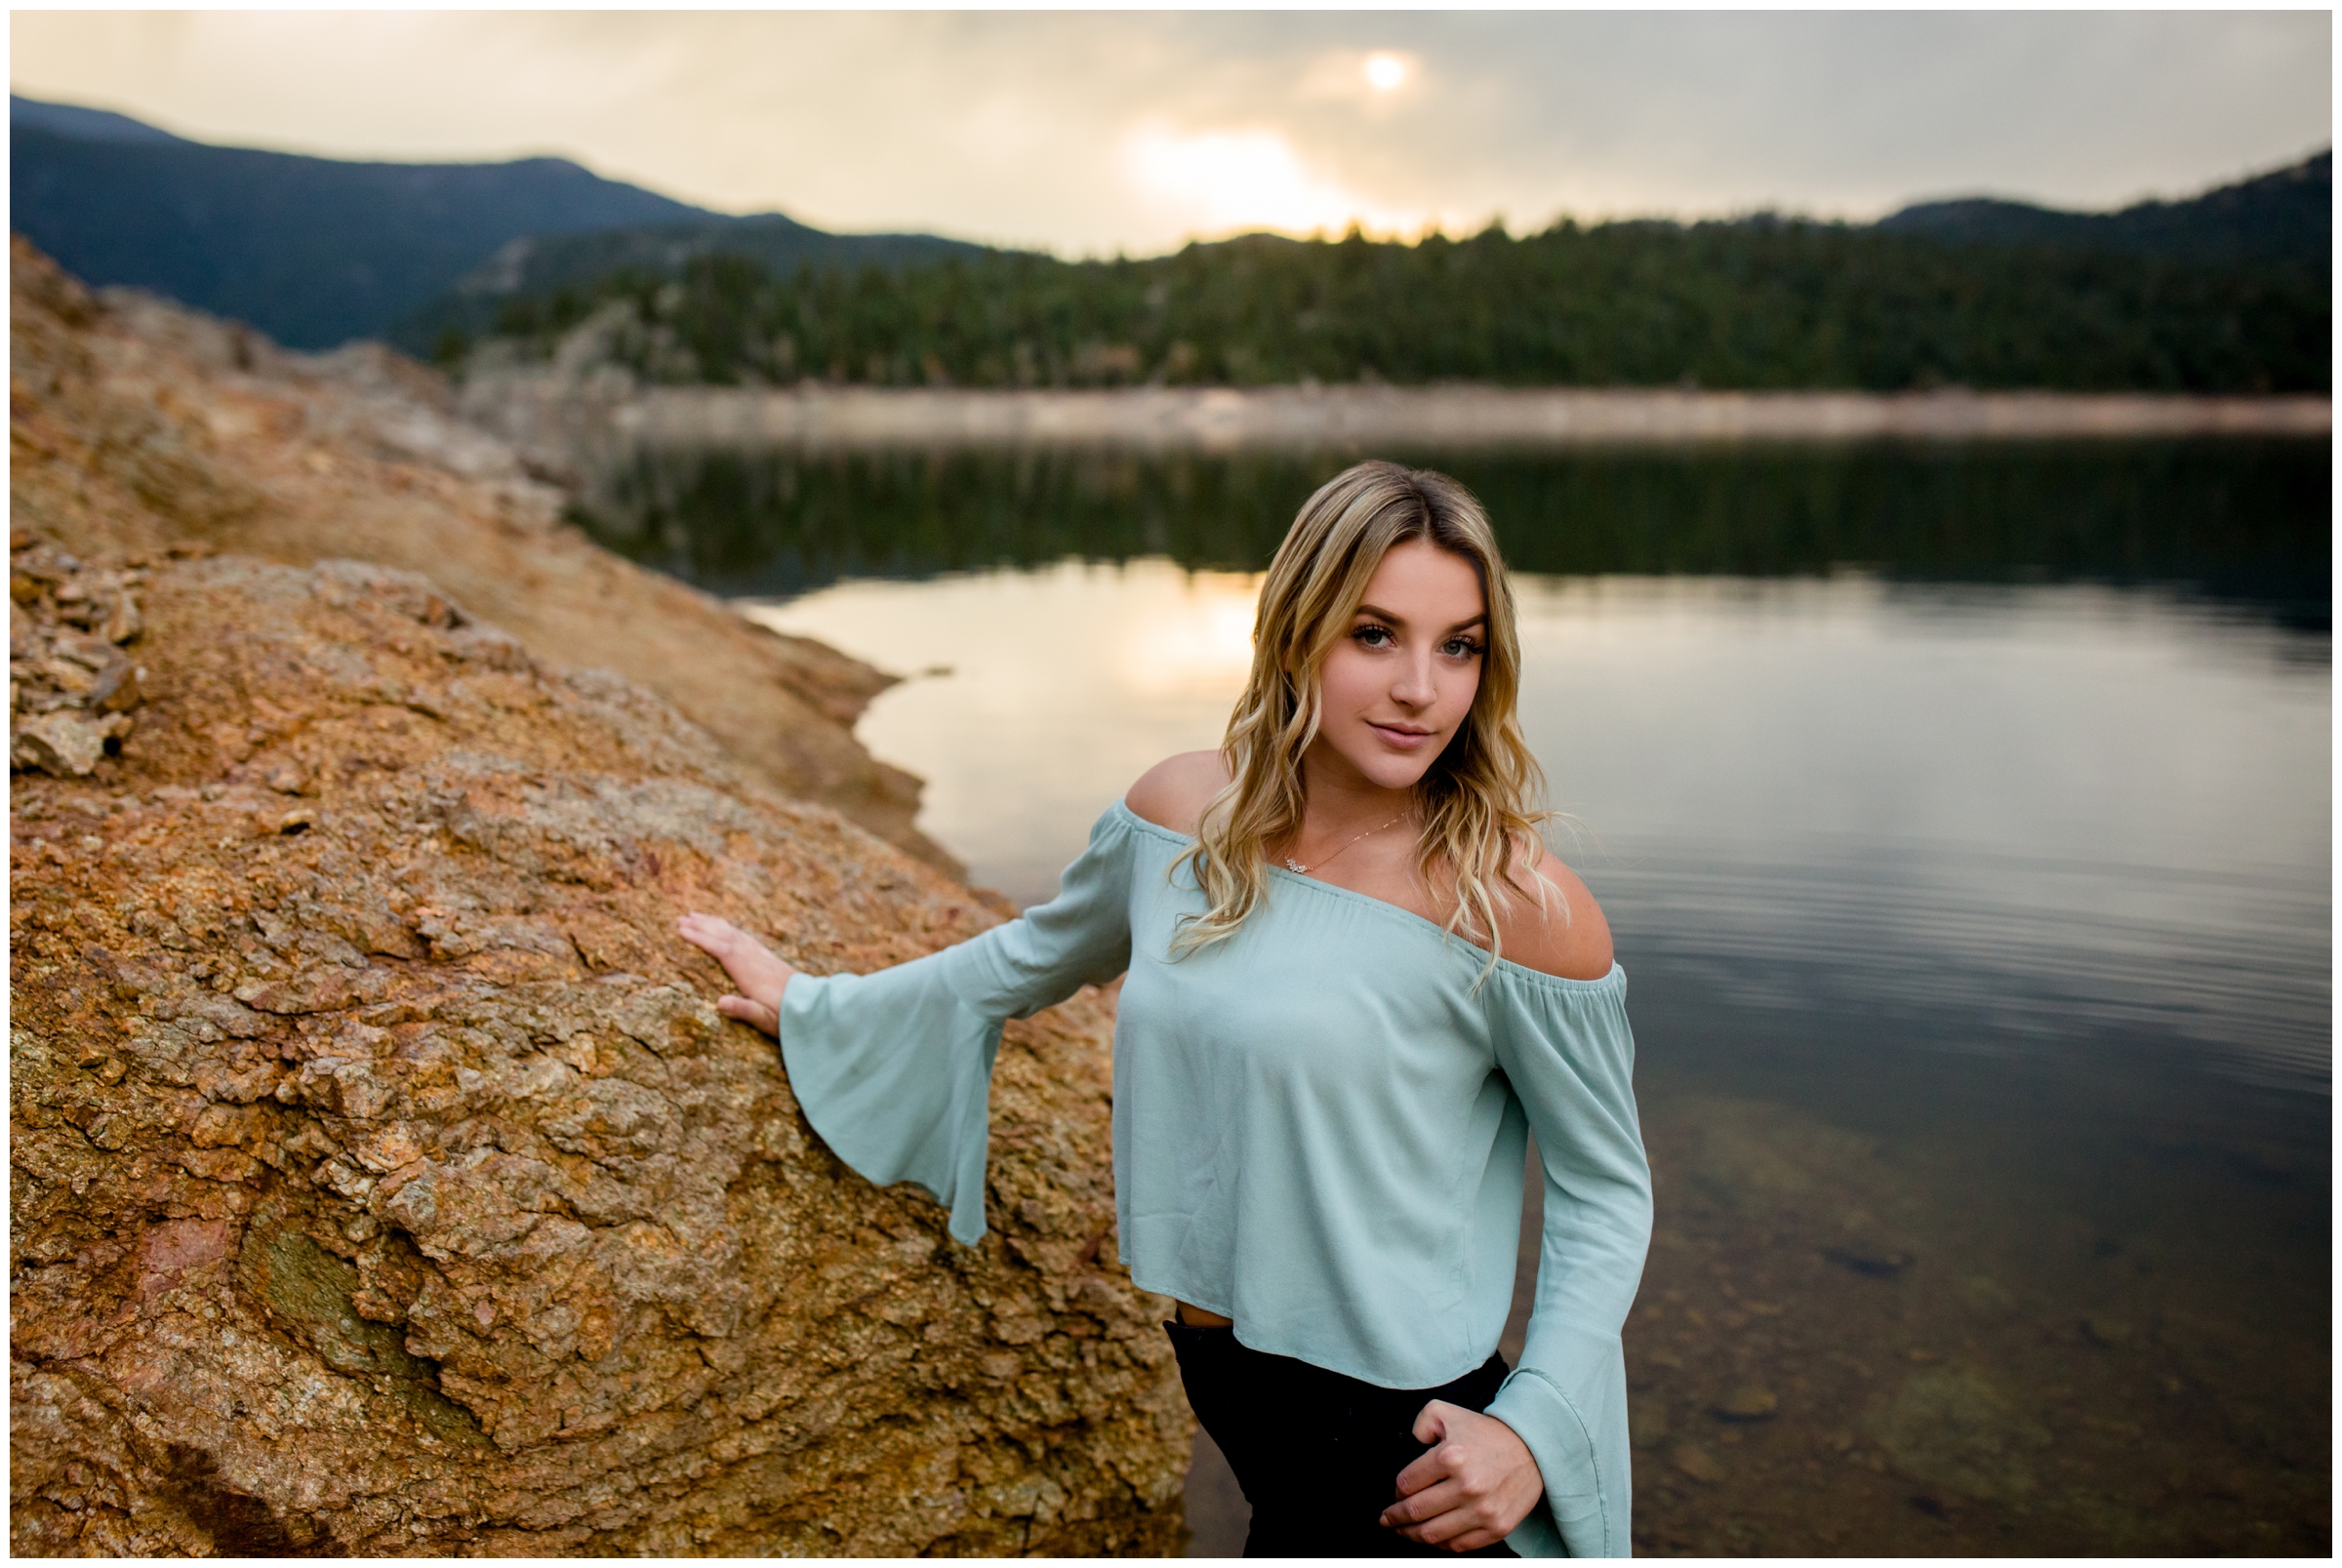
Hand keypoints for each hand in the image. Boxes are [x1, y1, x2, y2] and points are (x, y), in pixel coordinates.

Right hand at [676, 912, 797, 1036]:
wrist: (815, 1008)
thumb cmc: (787, 1018)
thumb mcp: (764, 1019)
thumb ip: (743, 1010)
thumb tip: (719, 1003)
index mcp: (750, 973)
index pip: (721, 950)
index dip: (701, 939)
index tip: (681, 930)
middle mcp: (756, 960)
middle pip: (726, 936)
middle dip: (703, 926)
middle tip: (681, 918)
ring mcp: (763, 957)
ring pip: (736, 934)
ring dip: (715, 924)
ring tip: (698, 916)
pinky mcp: (770, 959)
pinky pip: (746, 938)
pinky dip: (731, 930)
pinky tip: (727, 929)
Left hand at [1380, 1400, 1543, 1552]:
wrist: (1532, 1448)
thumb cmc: (1486, 1433)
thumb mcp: (1448, 1412)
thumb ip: (1421, 1422)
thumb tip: (1411, 1444)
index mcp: (1451, 1456)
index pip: (1407, 1484)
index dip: (1396, 1493)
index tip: (1396, 1495)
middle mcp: (1467, 1486)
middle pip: (1416, 1511)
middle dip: (1395, 1518)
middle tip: (1387, 1519)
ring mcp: (1483, 1510)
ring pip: (1433, 1534)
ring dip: (1411, 1535)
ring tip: (1403, 1531)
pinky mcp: (1497, 1527)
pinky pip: (1459, 1546)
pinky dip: (1440, 1545)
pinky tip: (1431, 1537)